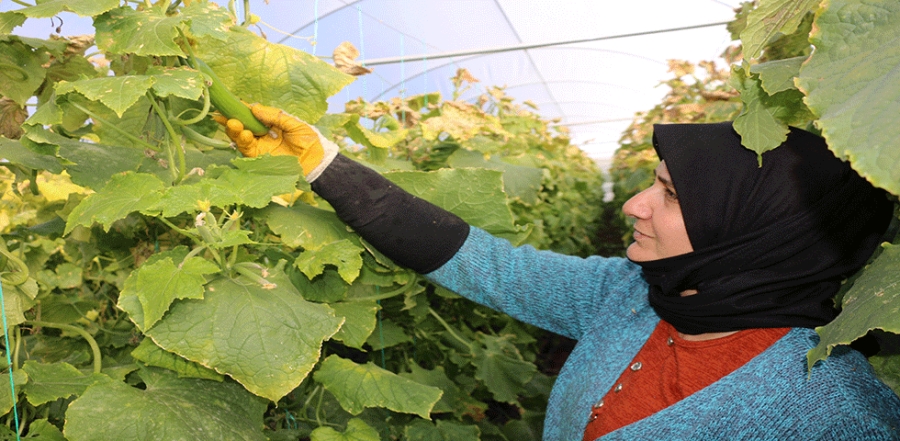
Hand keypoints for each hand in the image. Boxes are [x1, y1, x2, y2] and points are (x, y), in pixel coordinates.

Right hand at [214, 104, 337, 180]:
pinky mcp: (259, 158)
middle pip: (243, 125)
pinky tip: (243, 134)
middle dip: (232, 118)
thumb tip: (254, 107)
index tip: (231, 102)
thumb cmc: (309, 141)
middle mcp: (262, 134)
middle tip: (223, 113)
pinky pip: (247, 149)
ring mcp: (260, 146)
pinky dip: (242, 141)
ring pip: (240, 137)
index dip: (241, 108)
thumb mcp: (294, 124)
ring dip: (234, 130)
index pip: (253, 114)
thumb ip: (275, 116)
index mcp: (270, 124)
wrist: (316, 163)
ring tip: (233, 123)